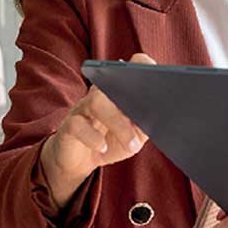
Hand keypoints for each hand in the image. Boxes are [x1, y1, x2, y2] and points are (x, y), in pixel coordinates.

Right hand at [39, 53, 152, 209]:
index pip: (127, 68)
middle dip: (132, 95)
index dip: (141, 66)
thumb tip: (159, 117)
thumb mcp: (134, 136)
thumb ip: (146, 125)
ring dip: (118, 125)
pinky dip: (93, 137)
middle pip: (114, 83)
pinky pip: (78, 125)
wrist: (79, 161)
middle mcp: (100, 94)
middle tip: (147, 113)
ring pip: (97, 102)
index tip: (158, 78)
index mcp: (117, 92)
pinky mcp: (69, 126)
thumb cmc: (110, 142)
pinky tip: (103, 146)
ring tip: (131, 144)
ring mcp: (83, 108)